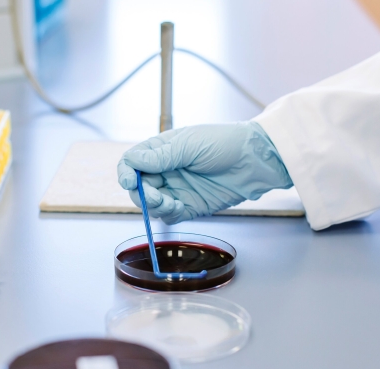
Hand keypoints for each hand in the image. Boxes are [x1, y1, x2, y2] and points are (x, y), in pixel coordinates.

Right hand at [117, 121, 292, 223]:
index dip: (126, 172)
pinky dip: (168, 214)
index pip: (132, 162)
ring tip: (169, 202)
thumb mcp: (189, 145)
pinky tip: (178, 207)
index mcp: (161, 150)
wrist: (253, 161)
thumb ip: (160, 156)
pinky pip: (169, 215)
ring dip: (154, 205)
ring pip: (151, 203)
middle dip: (142, 193)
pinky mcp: (189, 206)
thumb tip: (131, 161)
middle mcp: (165, 170)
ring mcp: (176, 189)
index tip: (127, 181)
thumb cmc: (224, 143)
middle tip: (155, 196)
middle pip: (139, 186)